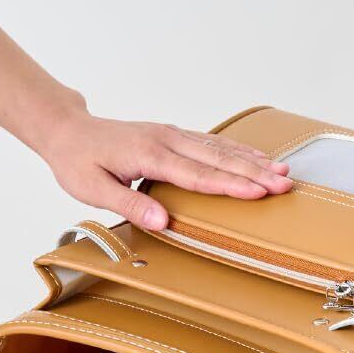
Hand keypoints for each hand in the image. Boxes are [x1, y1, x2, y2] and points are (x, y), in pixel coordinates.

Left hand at [40, 106, 292, 230]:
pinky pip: (211, 143)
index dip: (230, 185)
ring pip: (220, 148)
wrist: (68, 131)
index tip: (258, 192)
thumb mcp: (94, 190)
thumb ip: (129, 205)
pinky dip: (237, 151)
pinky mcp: (173, 136)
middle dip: (254, 172)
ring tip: (282, 171)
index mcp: (149, 155)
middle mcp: (166, 141)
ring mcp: (172, 135)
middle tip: (285, 184)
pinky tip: (255, 157)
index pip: (198, 175)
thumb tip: (162, 222)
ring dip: (252, 160)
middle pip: (218, 159)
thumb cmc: (78, 162)